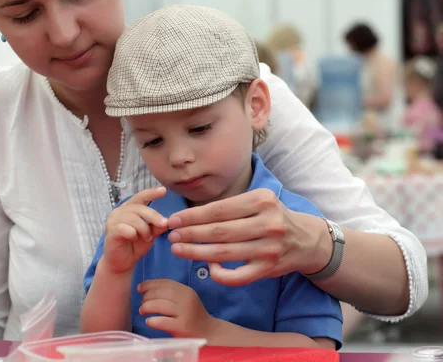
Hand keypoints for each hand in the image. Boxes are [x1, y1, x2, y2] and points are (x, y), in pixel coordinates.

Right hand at [103, 187, 168, 273]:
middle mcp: (119, 212)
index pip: (140, 197)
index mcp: (128, 209)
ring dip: (144, 229)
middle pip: (138, 207)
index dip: (151, 193)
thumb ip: (157, 226)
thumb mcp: (149, 235)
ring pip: (133, 218)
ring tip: (147, 238)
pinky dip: (133, 234)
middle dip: (153, 215)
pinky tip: (134, 239)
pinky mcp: (111, 232)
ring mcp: (113, 221)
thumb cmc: (134, 246)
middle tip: (164, 224)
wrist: (121, 264)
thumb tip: (168, 220)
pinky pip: (125, 229)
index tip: (163, 190)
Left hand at [137, 279, 213, 337]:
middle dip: (147, 296)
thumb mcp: (185, 300)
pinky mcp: (182, 327)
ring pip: (160, 305)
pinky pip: (162, 321)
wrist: (209, 333)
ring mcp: (184, 313)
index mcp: (186, 291)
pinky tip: (149, 322)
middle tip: (142, 303)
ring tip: (142, 311)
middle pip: (161, 293)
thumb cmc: (192, 315)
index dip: (150, 284)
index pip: (165, 283)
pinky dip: (152, 321)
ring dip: (147, 307)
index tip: (139, 288)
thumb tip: (146, 288)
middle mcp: (186, 300)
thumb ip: (170, 293)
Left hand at [167, 188, 328, 285]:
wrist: (306, 240)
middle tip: (171, 236)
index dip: (192, 216)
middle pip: (219, 231)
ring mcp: (269, 248)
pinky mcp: (269, 269)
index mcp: (262, 201)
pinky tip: (207, 267)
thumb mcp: (257, 203)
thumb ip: (230, 207)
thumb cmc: (272, 217)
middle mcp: (268, 224)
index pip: (219, 210)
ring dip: (196, 252)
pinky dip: (220, 274)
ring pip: (224, 253)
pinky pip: (238, 276)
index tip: (174, 220)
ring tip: (178, 250)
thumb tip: (190, 216)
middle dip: (190, 234)